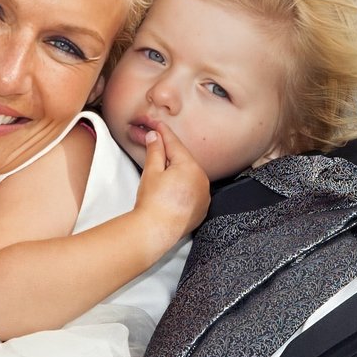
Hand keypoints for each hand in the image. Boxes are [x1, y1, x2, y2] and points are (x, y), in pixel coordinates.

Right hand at [135, 122, 211, 245]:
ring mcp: (204, 195)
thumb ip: (155, 151)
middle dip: (171, 153)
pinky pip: (194, 191)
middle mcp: (202, 179)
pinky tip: (173, 188)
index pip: (175, 144)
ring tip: (163, 170)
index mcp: (190, 166)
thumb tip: (155, 137)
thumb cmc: (152, 202)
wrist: (156, 231)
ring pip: (190, 176)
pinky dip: (184, 187)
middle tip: (156, 145)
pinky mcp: (202, 209)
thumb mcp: (151, 172)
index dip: (164, 133)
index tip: (157, 125)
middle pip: (184, 160)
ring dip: (178, 170)